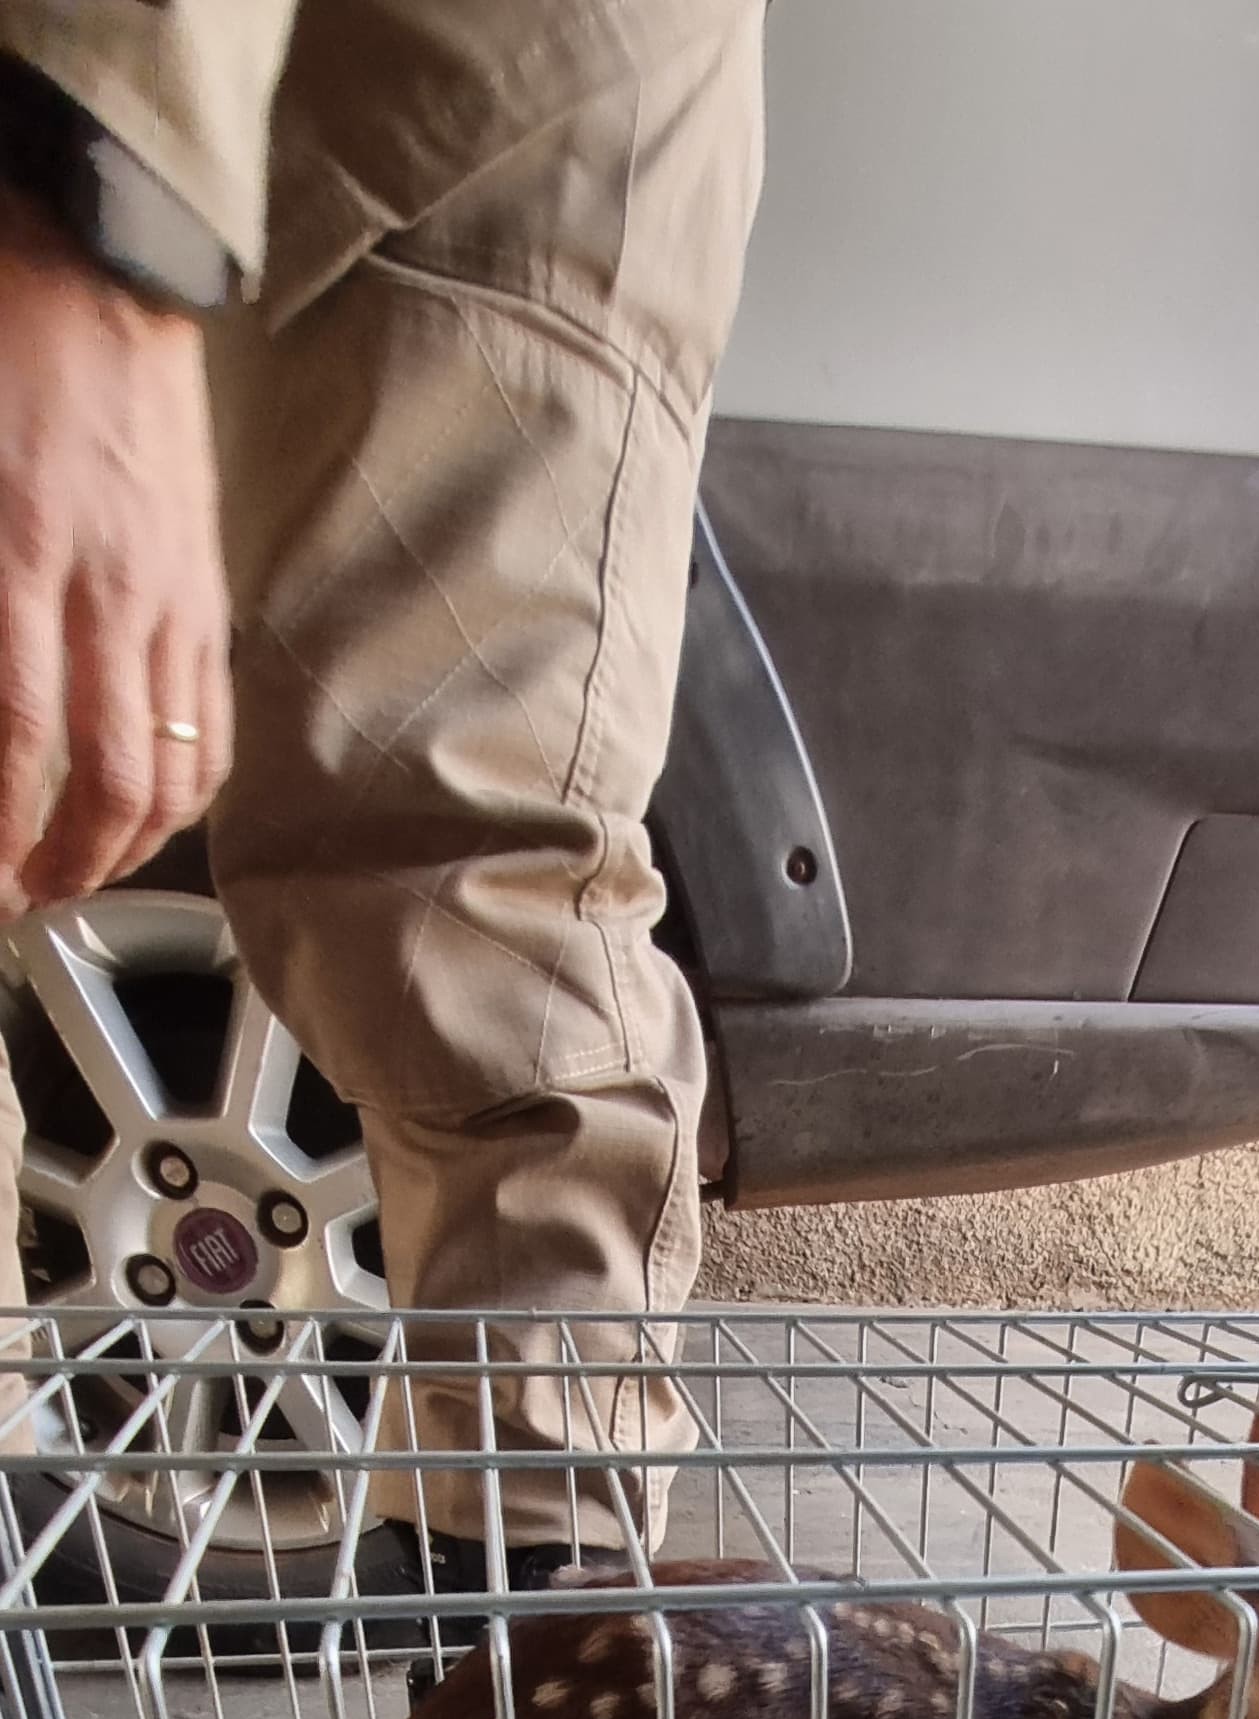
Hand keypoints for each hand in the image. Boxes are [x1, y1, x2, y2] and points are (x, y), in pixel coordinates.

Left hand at [0, 188, 230, 918]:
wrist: (96, 250)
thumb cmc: (3, 336)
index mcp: (23, 549)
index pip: (15, 737)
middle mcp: (109, 587)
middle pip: (108, 782)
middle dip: (60, 868)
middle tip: (16, 899)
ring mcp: (170, 593)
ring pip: (172, 771)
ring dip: (121, 849)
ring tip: (75, 878)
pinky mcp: (204, 587)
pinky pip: (209, 725)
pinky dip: (182, 792)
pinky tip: (146, 812)